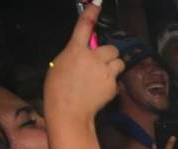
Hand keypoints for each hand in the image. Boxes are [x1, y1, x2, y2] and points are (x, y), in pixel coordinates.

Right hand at [44, 1, 123, 122]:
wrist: (69, 110)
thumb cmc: (58, 88)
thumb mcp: (60, 65)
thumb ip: (75, 55)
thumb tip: (84, 53)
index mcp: (75, 50)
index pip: (85, 26)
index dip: (91, 13)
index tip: (97, 3)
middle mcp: (93, 57)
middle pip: (112, 48)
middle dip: (109, 56)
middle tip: (101, 65)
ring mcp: (105, 71)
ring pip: (119, 63)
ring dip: (114, 67)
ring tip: (103, 76)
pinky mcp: (113, 85)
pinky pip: (117, 79)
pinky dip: (111, 83)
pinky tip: (101, 91)